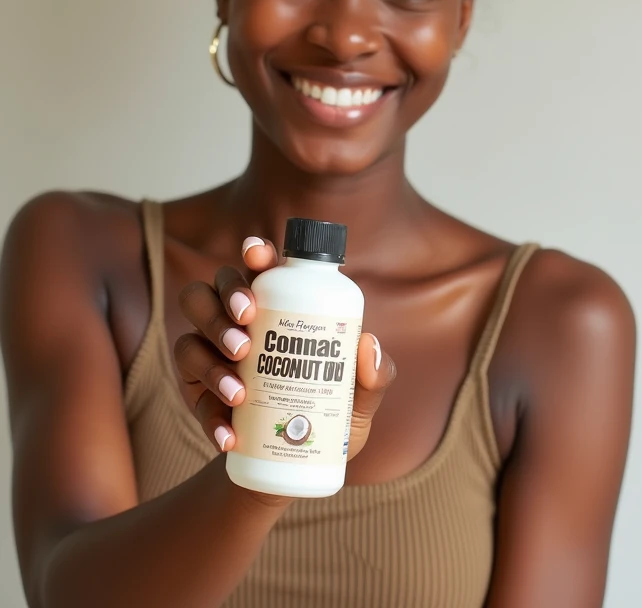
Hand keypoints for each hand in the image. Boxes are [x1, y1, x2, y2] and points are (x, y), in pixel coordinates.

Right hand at [174, 237, 394, 468]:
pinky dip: (211, 416)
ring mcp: (209, 354)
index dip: (255, 253)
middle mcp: (233, 321)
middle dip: (224, 302)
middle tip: (248, 331)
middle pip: (209, 290)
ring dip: (211, 359)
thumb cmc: (329, 414)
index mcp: (273, 305)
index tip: (257, 257)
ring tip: (239, 391)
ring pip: (189, 336)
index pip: (257, 266)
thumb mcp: (358, 399)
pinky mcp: (196, 392)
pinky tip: (230, 436)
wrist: (297, 465)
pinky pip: (192, 395)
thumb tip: (369, 345)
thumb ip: (374, 376)